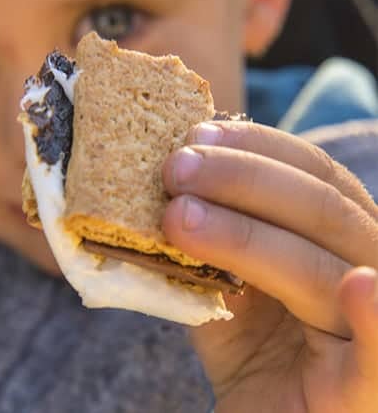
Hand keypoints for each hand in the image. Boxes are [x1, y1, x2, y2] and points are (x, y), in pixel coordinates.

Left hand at [161, 121, 377, 412]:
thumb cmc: (247, 343)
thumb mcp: (222, 279)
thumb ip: (205, 237)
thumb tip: (162, 182)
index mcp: (340, 235)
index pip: (313, 172)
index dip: (256, 147)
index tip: (195, 134)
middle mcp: (368, 266)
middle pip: (318, 207)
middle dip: (240, 179)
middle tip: (175, 169)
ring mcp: (375, 324)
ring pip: (321, 266)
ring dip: (246, 234)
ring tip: (179, 217)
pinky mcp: (369, 385)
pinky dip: (375, 320)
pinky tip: (358, 288)